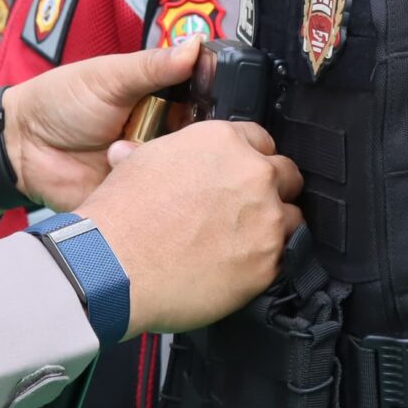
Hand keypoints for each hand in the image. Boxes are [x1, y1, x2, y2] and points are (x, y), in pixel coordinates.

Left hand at [0, 41, 204, 224]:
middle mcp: (164, 135)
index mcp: (163, 100)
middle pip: (203, 142)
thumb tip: (195, 45)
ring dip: (176, 168)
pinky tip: (151, 186)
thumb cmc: (60, 101)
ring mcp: (152, 169)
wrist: (21, 146)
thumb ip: (153, 65)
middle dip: (199, 142)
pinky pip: (159, 202)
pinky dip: (157, 196)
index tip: (218, 107)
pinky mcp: (138, 198)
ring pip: (185, 173)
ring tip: (153, 158)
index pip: (205, 104)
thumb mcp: (108, 77)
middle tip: (180, 135)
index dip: (216, 107)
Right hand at [81, 120, 299, 336]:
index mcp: (223, 142)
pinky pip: (284, 259)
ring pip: (292, 218)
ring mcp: (267, 219)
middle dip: (271, 191)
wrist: (114, 268)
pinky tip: (237, 267)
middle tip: (244, 210)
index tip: (240, 176)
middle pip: (287, 175)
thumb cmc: (120, 217)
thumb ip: (168, 153)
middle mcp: (253, 173)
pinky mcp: (269, 262)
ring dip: (273, 228)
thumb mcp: (139, 163)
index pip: (262, 139)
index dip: (250, 159)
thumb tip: (148, 152)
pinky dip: (265, 263)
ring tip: (241, 243)